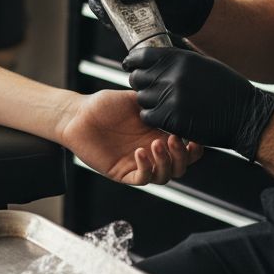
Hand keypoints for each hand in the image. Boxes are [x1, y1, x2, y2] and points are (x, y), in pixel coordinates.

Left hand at [60, 89, 204, 183]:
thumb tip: (177, 95)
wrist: (79, 114)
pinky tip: (140, 151)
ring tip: (155, 144)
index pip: (186, 150)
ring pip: (163, 176)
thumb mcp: (136, 99)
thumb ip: (156, 100)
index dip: (195, 149)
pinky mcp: (122, 172)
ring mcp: (137, 163)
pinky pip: (141, 178)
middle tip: (173, 139)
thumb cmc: (104, 105)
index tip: (195, 137)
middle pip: (179, 167)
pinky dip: (145, 168)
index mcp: (158, 135)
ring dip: (165, 162)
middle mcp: (151, 152)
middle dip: (182, 156)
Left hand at [123, 47, 273, 161]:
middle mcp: (172, 75)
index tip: (129, 65)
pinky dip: (154, 118)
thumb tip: (156, 57)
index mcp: (179, 58)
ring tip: (164, 105)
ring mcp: (171, 97)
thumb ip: (179, 61)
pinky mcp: (172, 118)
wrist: (245, 115)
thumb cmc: (227, 89)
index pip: (141, 56)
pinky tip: (166, 117)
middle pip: (138, 78)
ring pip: (142, 99)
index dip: (133, 62)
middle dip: (141, 84)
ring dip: (149, 103)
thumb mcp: (203, 64)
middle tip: (150, 90)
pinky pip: (148, 116)